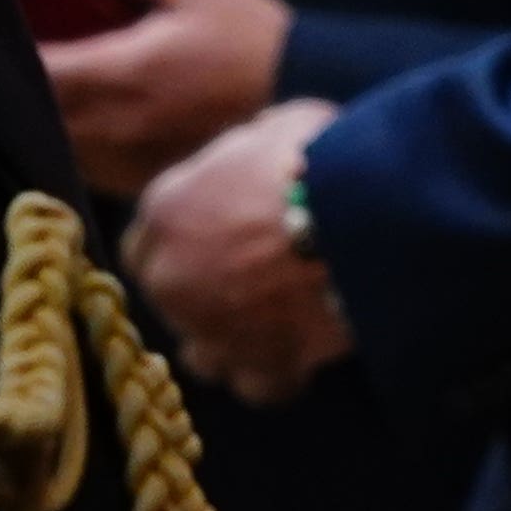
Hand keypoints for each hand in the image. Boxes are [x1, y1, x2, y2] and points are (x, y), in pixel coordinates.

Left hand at [35, 0, 294, 194]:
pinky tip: (81, 120)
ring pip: (53, 144)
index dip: (5, 52)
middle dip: (17, 85)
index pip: (32, 69)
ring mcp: (125, 161)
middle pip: (32, 111)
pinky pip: (83, 169)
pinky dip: (69, 144)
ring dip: (41, 117)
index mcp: (119, 70)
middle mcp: (113, 125)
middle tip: (10, 54)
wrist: (309, 102)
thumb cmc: (250, 36)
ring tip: (41, 86)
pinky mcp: (141, 182)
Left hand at [124, 100, 351, 404]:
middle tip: (252, 281)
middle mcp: (172, 277)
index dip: (179, 246)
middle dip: (203, 294)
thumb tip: (255, 148)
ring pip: (202, 354)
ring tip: (273, 324)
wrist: (368, 217)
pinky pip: (257, 385)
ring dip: (230, 341)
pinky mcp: (259, 366)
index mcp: (165, 210)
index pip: (142, 244)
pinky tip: (301, 356)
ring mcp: (211, 330)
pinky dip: (277, 374)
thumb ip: (248, 147)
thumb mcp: (278, 125)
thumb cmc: (323, 159)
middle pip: (171, 300)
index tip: (211, 245)